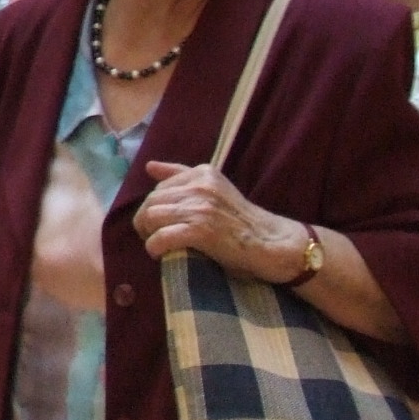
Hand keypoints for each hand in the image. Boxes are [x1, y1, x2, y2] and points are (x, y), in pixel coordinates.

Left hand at [132, 162, 302, 280]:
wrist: (271, 244)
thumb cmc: (241, 221)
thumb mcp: (214, 191)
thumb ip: (183, 177)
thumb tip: (149, 166)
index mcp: (203, 173)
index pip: (159, 188)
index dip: (155, 208)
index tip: (162, 223)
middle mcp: (200, 186)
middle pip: (151, 202)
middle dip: (146, 222)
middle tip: (155, 237)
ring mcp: (201, 208)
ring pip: (151, 217)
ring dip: (149, 235)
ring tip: (159, 245)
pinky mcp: (200, 230)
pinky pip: (160, 237)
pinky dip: (155, 247)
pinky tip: (161, 253)